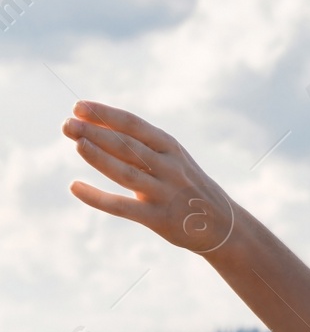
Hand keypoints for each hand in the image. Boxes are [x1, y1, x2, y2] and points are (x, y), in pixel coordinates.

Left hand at [62, 101, 238, 254]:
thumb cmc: (187, 185)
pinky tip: (75, 187)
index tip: (78, 106)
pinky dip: (97, 197)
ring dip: (99, 157)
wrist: (222, 224)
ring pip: (126, 172)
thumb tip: (93, 125)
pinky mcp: (158, 219)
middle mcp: (170, 168)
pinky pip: (123, 207)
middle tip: (66, 124)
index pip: (134, 125)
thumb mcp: (172, 159)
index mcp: (171, 148)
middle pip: (127, 146)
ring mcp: (165, 194)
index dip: (105, 114)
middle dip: (95, 133)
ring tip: (77, 143)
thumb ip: (138, 146)